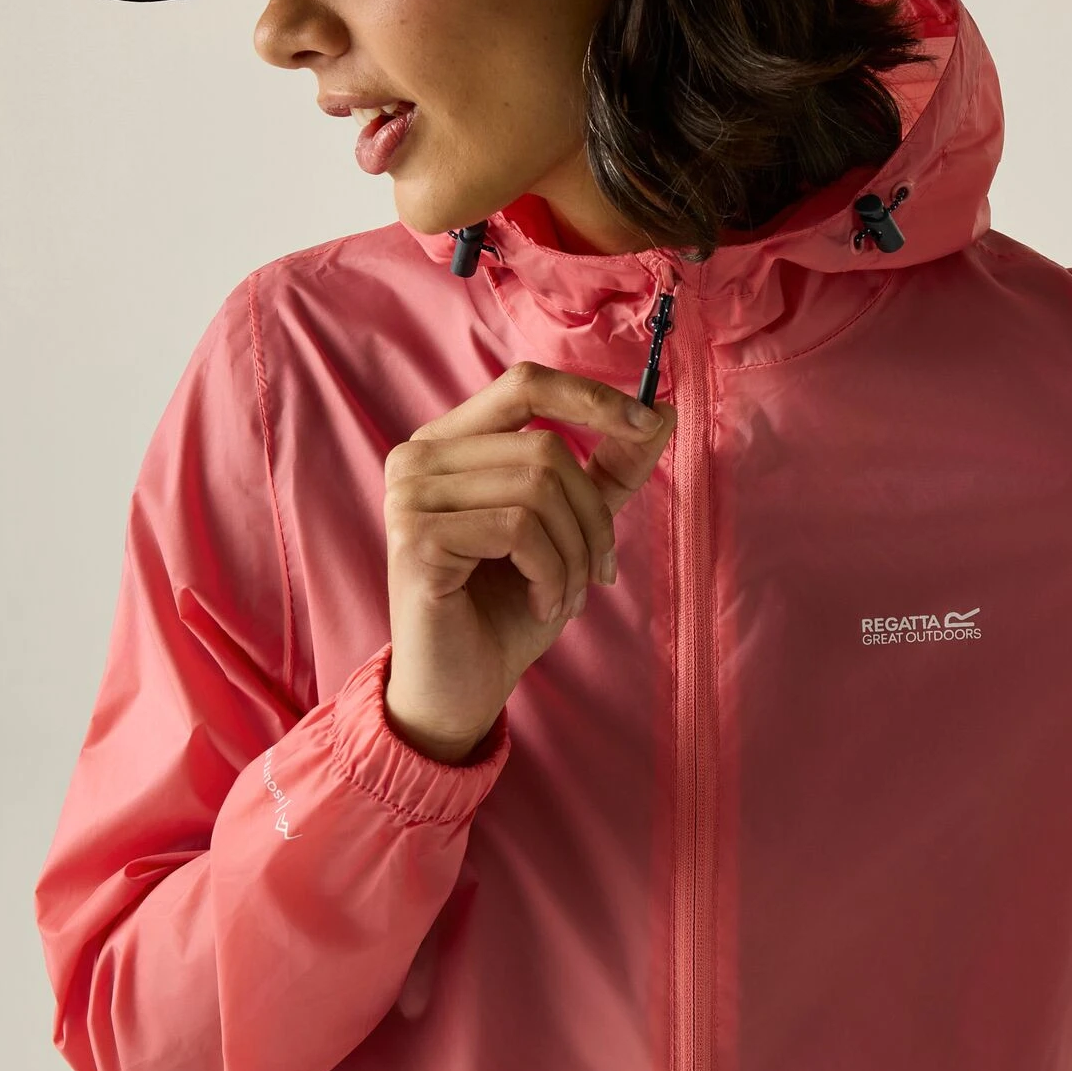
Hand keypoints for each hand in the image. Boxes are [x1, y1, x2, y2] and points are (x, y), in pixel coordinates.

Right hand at [380, 361, 675, 761]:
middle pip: (546, 450)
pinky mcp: (417, 537)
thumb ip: (610, 469)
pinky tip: (539, 604)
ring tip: (566, 596)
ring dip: (574, 554)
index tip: (649, 425)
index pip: (525, 385)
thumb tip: (661, 411)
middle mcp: (418, 457)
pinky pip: (520, 529)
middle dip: (593, 518)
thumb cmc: (510, 604)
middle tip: (598, 573)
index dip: (592, 399)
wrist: (464, 684)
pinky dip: (551, 574)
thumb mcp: (572, 528)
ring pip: (539, 489)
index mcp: (450, 442)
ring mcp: (410, 494)